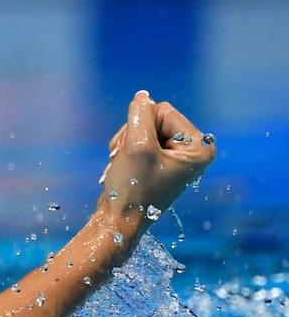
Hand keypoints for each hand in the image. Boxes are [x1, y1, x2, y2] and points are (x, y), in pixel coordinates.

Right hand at [96, 90, 215, 225]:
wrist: (118, 221)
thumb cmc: (132, 188)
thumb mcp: (136, 145)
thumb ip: (140, 114)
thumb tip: (142, 95)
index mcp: (198, 147)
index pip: (164, 111)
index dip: (143, 127)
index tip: (139, 154)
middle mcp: (192, 150)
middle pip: (155, 119)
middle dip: (134, 136)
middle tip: (128, 160)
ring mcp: (176, 157)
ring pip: (143, 129)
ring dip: (127, 144)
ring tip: (124, 165)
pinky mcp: (161, 162)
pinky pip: (140, 141)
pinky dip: (126, 151)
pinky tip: (123, 167)